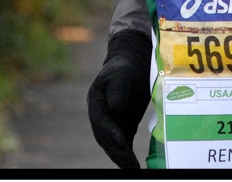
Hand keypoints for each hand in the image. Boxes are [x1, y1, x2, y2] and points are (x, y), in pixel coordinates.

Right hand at [86, 30, 151, 168]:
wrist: (130, 64)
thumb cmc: (125, 66)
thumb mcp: (121, 72)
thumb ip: (118, 88)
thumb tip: (115, 108)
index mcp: (96, 101)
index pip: (101, 121)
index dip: (110, 133)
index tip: (122, 144)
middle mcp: (100, 115)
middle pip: (105, 137)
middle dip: (117, 152)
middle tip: (130, 164)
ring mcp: (110, 123)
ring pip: (112, 144)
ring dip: (122, 158)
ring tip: (133, 169)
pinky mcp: (122, 127)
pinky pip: (123, 144)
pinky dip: (127, 156)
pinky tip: (135, 166)